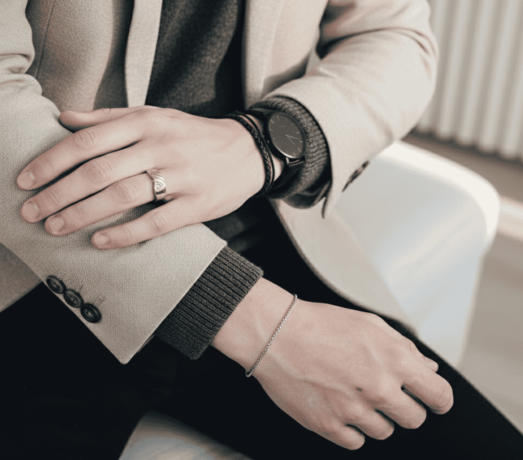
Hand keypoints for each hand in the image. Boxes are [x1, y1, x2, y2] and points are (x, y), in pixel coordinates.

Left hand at [17, 107, 270, 247]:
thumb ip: (109, 117)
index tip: (25, 180)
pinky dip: (125, 234)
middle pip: (98, 171)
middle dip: (58, 194)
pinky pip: (156, 222)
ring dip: (83, 214)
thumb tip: (64, 119)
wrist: (247, 151)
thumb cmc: (193, 135)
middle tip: (31, 212)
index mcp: (145, 122)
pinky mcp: (197, 204)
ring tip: (56, 227)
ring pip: (122, 196)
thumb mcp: (154, 116)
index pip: (87, 140)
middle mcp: (160, 145)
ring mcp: (181, 175)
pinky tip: (100, 242)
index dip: (51, 161)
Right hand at [213, 280, 452, 449]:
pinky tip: (341, 408)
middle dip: (406, 408)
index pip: (439, 396)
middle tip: (386, 394)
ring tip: (354, 394)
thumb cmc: (321, 324)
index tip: (434, 402)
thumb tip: (427, 368)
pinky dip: (352, 429)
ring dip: (376, 417)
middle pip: (414, 420)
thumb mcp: (369, 324)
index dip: (439, 400)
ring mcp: (353, 410)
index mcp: (394, 360)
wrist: (277, 334)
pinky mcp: (329, 425)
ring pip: (385, 432)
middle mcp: (378, 388)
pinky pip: (355, 441)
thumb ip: (404, 347)